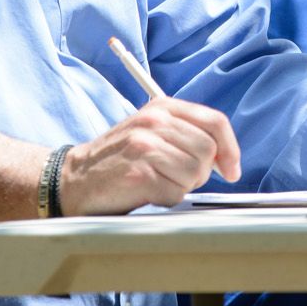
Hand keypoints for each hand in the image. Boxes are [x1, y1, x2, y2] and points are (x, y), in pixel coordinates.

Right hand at [56, 96, 241, 213]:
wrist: (75, 179)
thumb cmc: (120, 159)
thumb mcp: (151, 131)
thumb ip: (186, 133)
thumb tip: (227, 158)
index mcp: (162, 106)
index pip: (215, 122)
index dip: (231, 149)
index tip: (232, 169)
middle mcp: (154, 121)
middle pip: (208, 150)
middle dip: (202, 171)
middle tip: (178, 177)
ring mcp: (145, 146)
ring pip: (195, 173)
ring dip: (183, 185)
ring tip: (159, 182)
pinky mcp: (138, 174)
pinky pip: (176, 192)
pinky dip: (167, 199)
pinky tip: (148, 192)